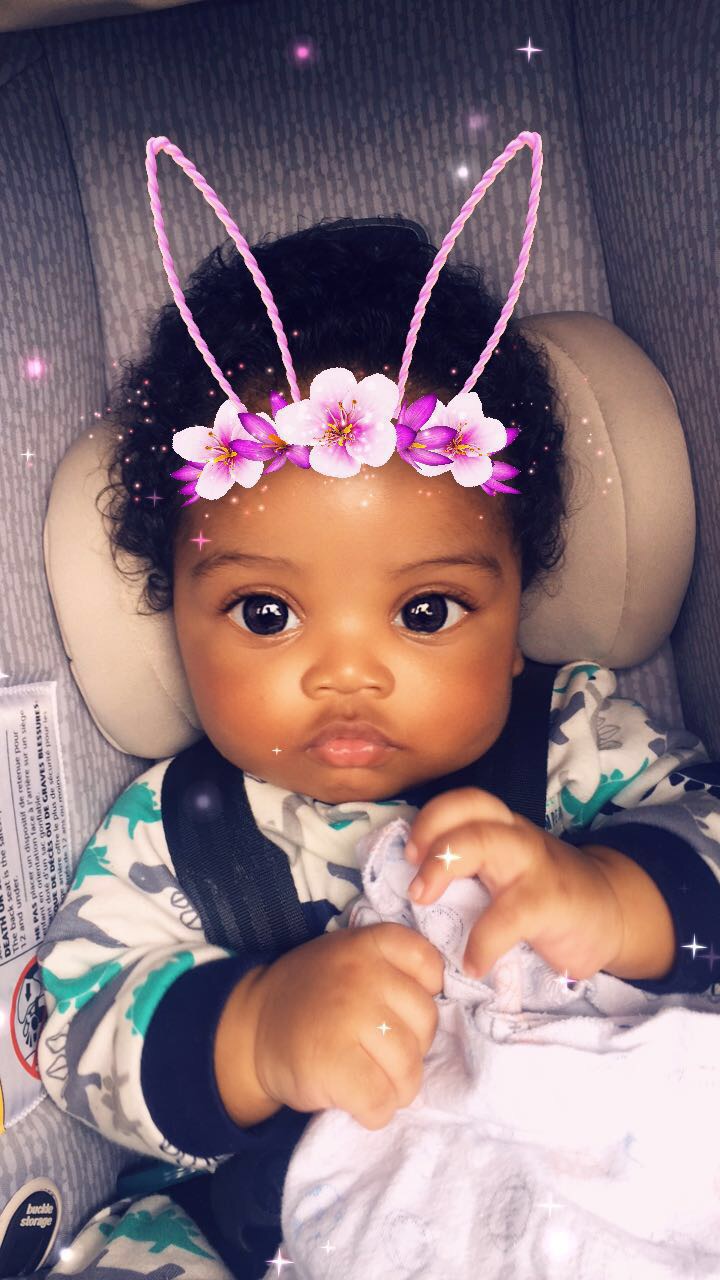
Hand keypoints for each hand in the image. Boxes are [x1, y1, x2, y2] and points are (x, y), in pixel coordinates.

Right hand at [251, 923, 444, 1130]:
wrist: (250, 1029)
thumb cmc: (312, 998)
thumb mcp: (348, 959)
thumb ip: (392, 971)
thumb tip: (440, 1012)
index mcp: (369, 945)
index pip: (429, 965)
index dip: (424, 994)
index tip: (398, 1009)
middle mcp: (363, 975)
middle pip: (425, 1024)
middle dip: (410, 1049)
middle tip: (377, 1053)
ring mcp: (349, 1018)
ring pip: (408, 1068)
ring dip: (395, 1087)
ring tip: (367, 1078)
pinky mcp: (335, 1065)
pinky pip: (382, 1100)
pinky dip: (375, 1112)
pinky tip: (355, 1099)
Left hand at [405, 787, 624, 981]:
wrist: (611, 913)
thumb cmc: (545, 895)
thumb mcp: (505, 873)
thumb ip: (467, 874)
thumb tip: (404, 892)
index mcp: (501, 829)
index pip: (463, 801)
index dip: (430, 818)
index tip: (408, 853)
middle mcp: (515, 837)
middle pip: (470, 808)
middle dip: (430, 835)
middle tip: (413, 881)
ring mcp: (535, 864)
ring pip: (486, 839)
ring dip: (445, 865)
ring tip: (423, 903)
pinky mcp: (552, 902)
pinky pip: (509, 914)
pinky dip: (483, 941)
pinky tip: (473, 964)